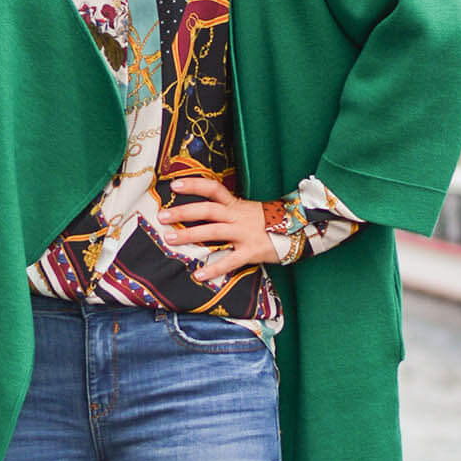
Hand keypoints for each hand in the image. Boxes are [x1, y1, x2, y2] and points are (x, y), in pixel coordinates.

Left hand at [157, 176, 272, 283]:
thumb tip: (202, 214)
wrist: (298, 232)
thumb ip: (228, 211)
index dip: (194, 185)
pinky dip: (214, 268)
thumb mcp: (248, 211)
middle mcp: (238, 216)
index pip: (213, 189)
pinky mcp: (251, 251)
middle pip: (207, 210)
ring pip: (213, 232)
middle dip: (183, 212)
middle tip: (162, 216)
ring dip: (190, 235)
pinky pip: (230, 260)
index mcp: (237, 205)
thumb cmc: (269, 223)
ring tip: (171, 239)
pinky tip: (199, 275)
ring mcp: (245, 233)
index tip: (174, 185)